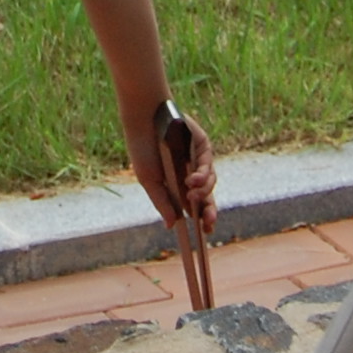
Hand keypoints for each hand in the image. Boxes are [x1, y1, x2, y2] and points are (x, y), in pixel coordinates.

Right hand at [127, 104, 218, 234]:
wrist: (143, 120)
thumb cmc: (142, 149)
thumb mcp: (150, 180)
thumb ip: (162, 202)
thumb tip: (172, 225)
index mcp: (177, 184)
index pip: (195, 205)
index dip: (202, 218)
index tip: (205, 231)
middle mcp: (190, 173)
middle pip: (207, 196)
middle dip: (209, 211)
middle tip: (208, 223)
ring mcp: (197, 159)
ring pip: (210, 182)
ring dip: (203, 192)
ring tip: (192, 194)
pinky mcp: (202, 145)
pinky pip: (207, 164)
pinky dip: (203, 174)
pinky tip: (192, 180)